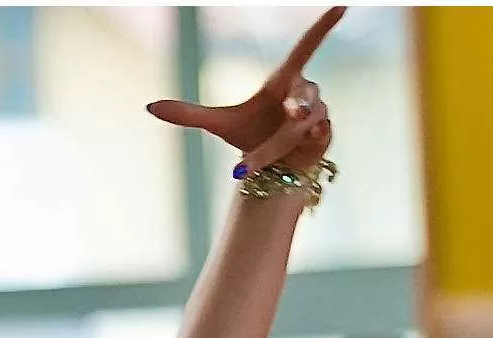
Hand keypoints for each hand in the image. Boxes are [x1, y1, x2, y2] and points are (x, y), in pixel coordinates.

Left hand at [149, 8, 338, 174]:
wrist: (268, 167)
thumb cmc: (247, 135)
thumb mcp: (217, 124)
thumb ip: (187, 114)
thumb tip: (150, 106)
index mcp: (282, 81)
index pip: (307, 48)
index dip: (324, 27)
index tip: (342, 7)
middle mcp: (303, 93)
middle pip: (303, 97)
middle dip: (299, 107)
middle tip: (293, 115)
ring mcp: (318, 114)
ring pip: (306, 123)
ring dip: (281, 142)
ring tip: (256, 160)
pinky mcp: (325, 134)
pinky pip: (322, 134)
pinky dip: (309, 142)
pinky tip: (302, 146)